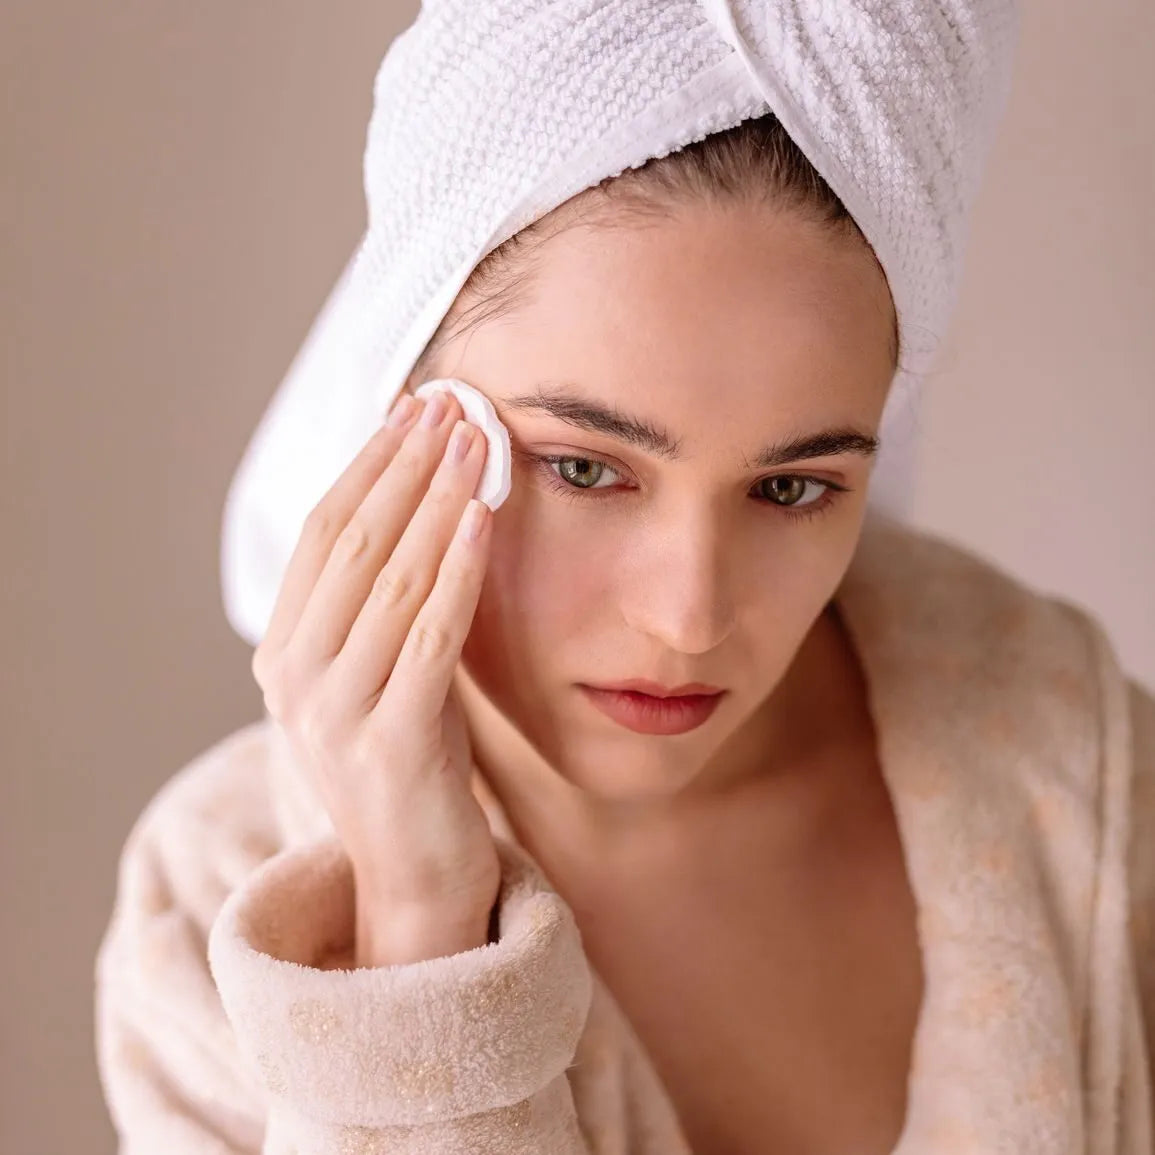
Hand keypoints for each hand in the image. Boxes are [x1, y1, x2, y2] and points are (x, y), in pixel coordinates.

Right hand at [251, 387, 499, 956]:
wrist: (414, 875)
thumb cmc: (409, 759)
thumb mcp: (381, 671)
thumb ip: (383, 600)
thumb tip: (422, 497)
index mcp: (284, 651)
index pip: (325, 532)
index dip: (370, 462)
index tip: (414, 408)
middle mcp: (295, 677)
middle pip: (354, 542)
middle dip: (406, 464)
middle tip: (450, 404)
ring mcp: (336, 713)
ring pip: (391, 578)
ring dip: (436, 499)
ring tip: (476, 440)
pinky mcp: (390, 743)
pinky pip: (430, 635)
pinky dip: (457, 570)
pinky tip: (483, 518)